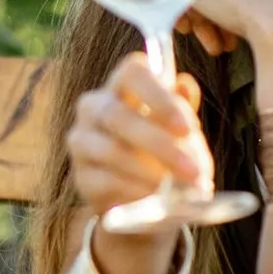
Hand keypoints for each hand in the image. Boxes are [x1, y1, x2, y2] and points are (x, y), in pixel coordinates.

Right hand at [67, 52, 210, 218]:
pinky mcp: (80, 175)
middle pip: (118, 115)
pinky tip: (155, 199)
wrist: (142, 196)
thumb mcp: (180, 129)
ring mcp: (81, 140)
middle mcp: (93, 106)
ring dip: (149, 172)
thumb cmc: (162, 151)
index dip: (159, 97)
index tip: (188, 128)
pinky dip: (135, 191)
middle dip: (160, 145)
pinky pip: (105, 181)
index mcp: (122, 86)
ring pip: (110, 150)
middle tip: (192, 171)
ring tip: (178, 190)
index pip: (133, 73)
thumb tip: (183, 84)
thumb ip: (182, 109)